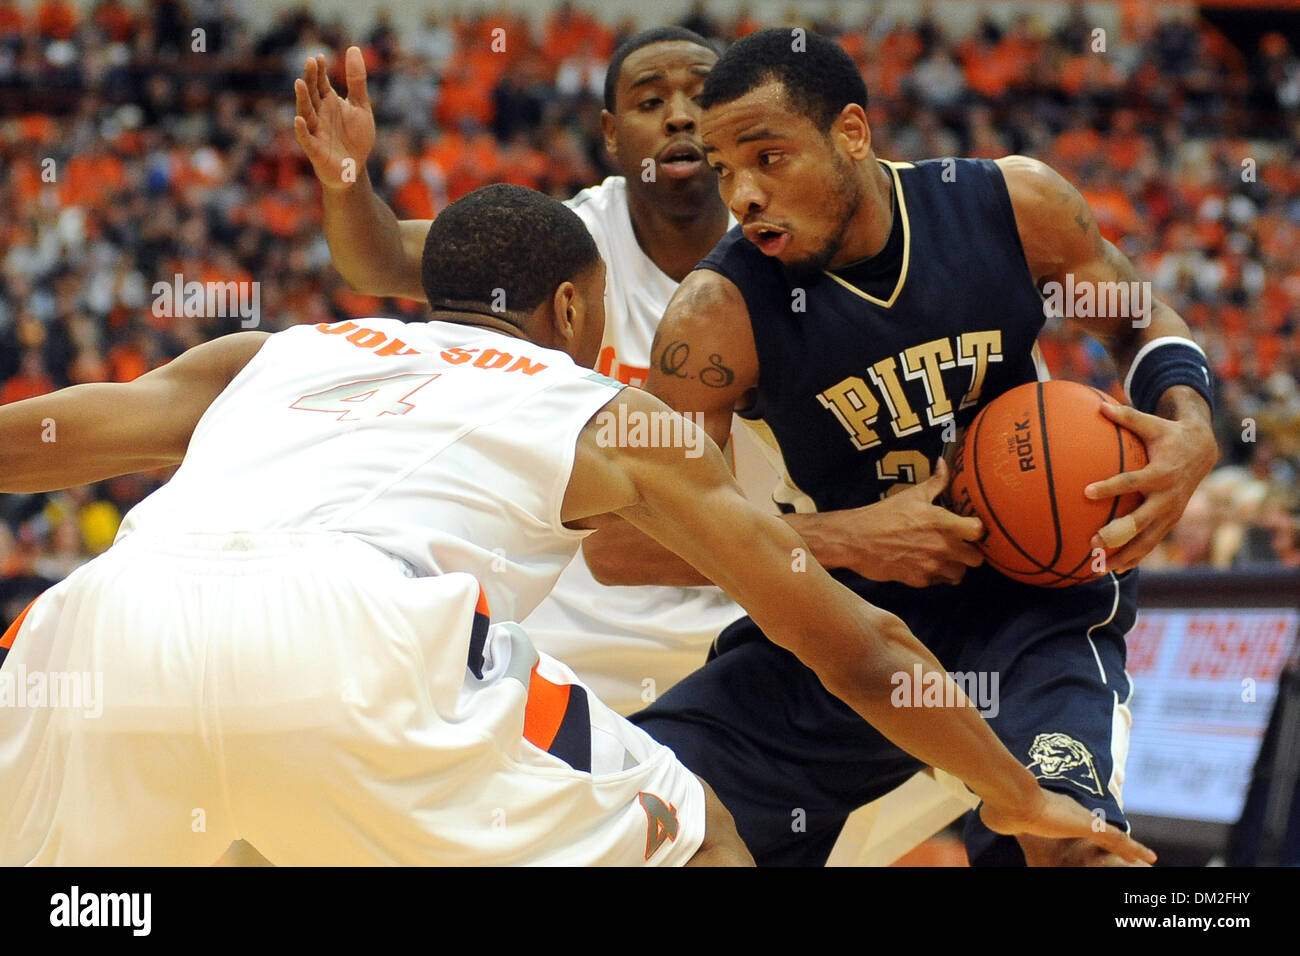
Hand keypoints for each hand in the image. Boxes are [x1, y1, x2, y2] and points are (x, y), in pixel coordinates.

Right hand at [293, 46, 375, 190]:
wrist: (355, 168)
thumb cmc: (356, 137)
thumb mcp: (361, 106)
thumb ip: (356, 81)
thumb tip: (353, 49)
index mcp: (329, 103)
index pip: (321, 83)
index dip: (320, 71)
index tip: (319, 57)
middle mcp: (319, 115)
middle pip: (312, 94)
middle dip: (311, 79)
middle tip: (311, 62)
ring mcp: (316, 131)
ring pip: (306, 112)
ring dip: (302, 98)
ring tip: (300, 82)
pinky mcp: (316, 150)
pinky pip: (306, 139)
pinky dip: (302, 130)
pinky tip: (299, 119)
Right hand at [815, 457, 984, 586]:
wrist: (856, 540)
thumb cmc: (883, 515)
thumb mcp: (911, 494)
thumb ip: (936, 482)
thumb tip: (945, 463)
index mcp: (941, 522)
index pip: (978, 531)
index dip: (978, 530)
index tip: (972, 527)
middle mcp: (940, 546)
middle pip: (976, 559)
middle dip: (971, 552)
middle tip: (961, 545)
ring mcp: (930, 566)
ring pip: (959, 574)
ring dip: (955, 567)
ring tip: (945, 557)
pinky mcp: (919, 581)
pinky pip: (938, 582)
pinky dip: (935, 575)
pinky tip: (926, 564)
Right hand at [980, 785, 1156, 864]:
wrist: (1012, 797)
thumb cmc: (1004, 806)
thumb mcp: (1002, 815)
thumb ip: (1003, 815)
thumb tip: (988, 813)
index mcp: (1053, 809)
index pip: (1074, 820)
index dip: (1086, 828)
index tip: (1094, 833)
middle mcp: (1071, 811)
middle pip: (1097, 828)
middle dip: (1113, 840)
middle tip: (1128, 848)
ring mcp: (1081, 817)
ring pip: (1112, 835)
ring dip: (1128, 847)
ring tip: (1145, 857)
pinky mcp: (1089, 826)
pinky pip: (1119, 840)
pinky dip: (1134, 849)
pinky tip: (1149, 858)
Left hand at [1084, 400, 1217, 573]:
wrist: (1203, 451)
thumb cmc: (1168, 435)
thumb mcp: (1152, 423)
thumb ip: (1126, 416)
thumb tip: (1099, 405)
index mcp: (1162, 472)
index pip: (1133, 482)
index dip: (1111, 487)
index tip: (1086, 492)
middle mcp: (1168, 497)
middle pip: (1141, 521)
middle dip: (1118, 534)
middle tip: (1092, 543)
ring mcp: (1170, 513)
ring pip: (1147, 541)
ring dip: (1124, 556)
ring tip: (1098, 570)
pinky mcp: (1169, 523)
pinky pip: (1151, 544)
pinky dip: (1133, 558)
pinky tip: (1112, 570)